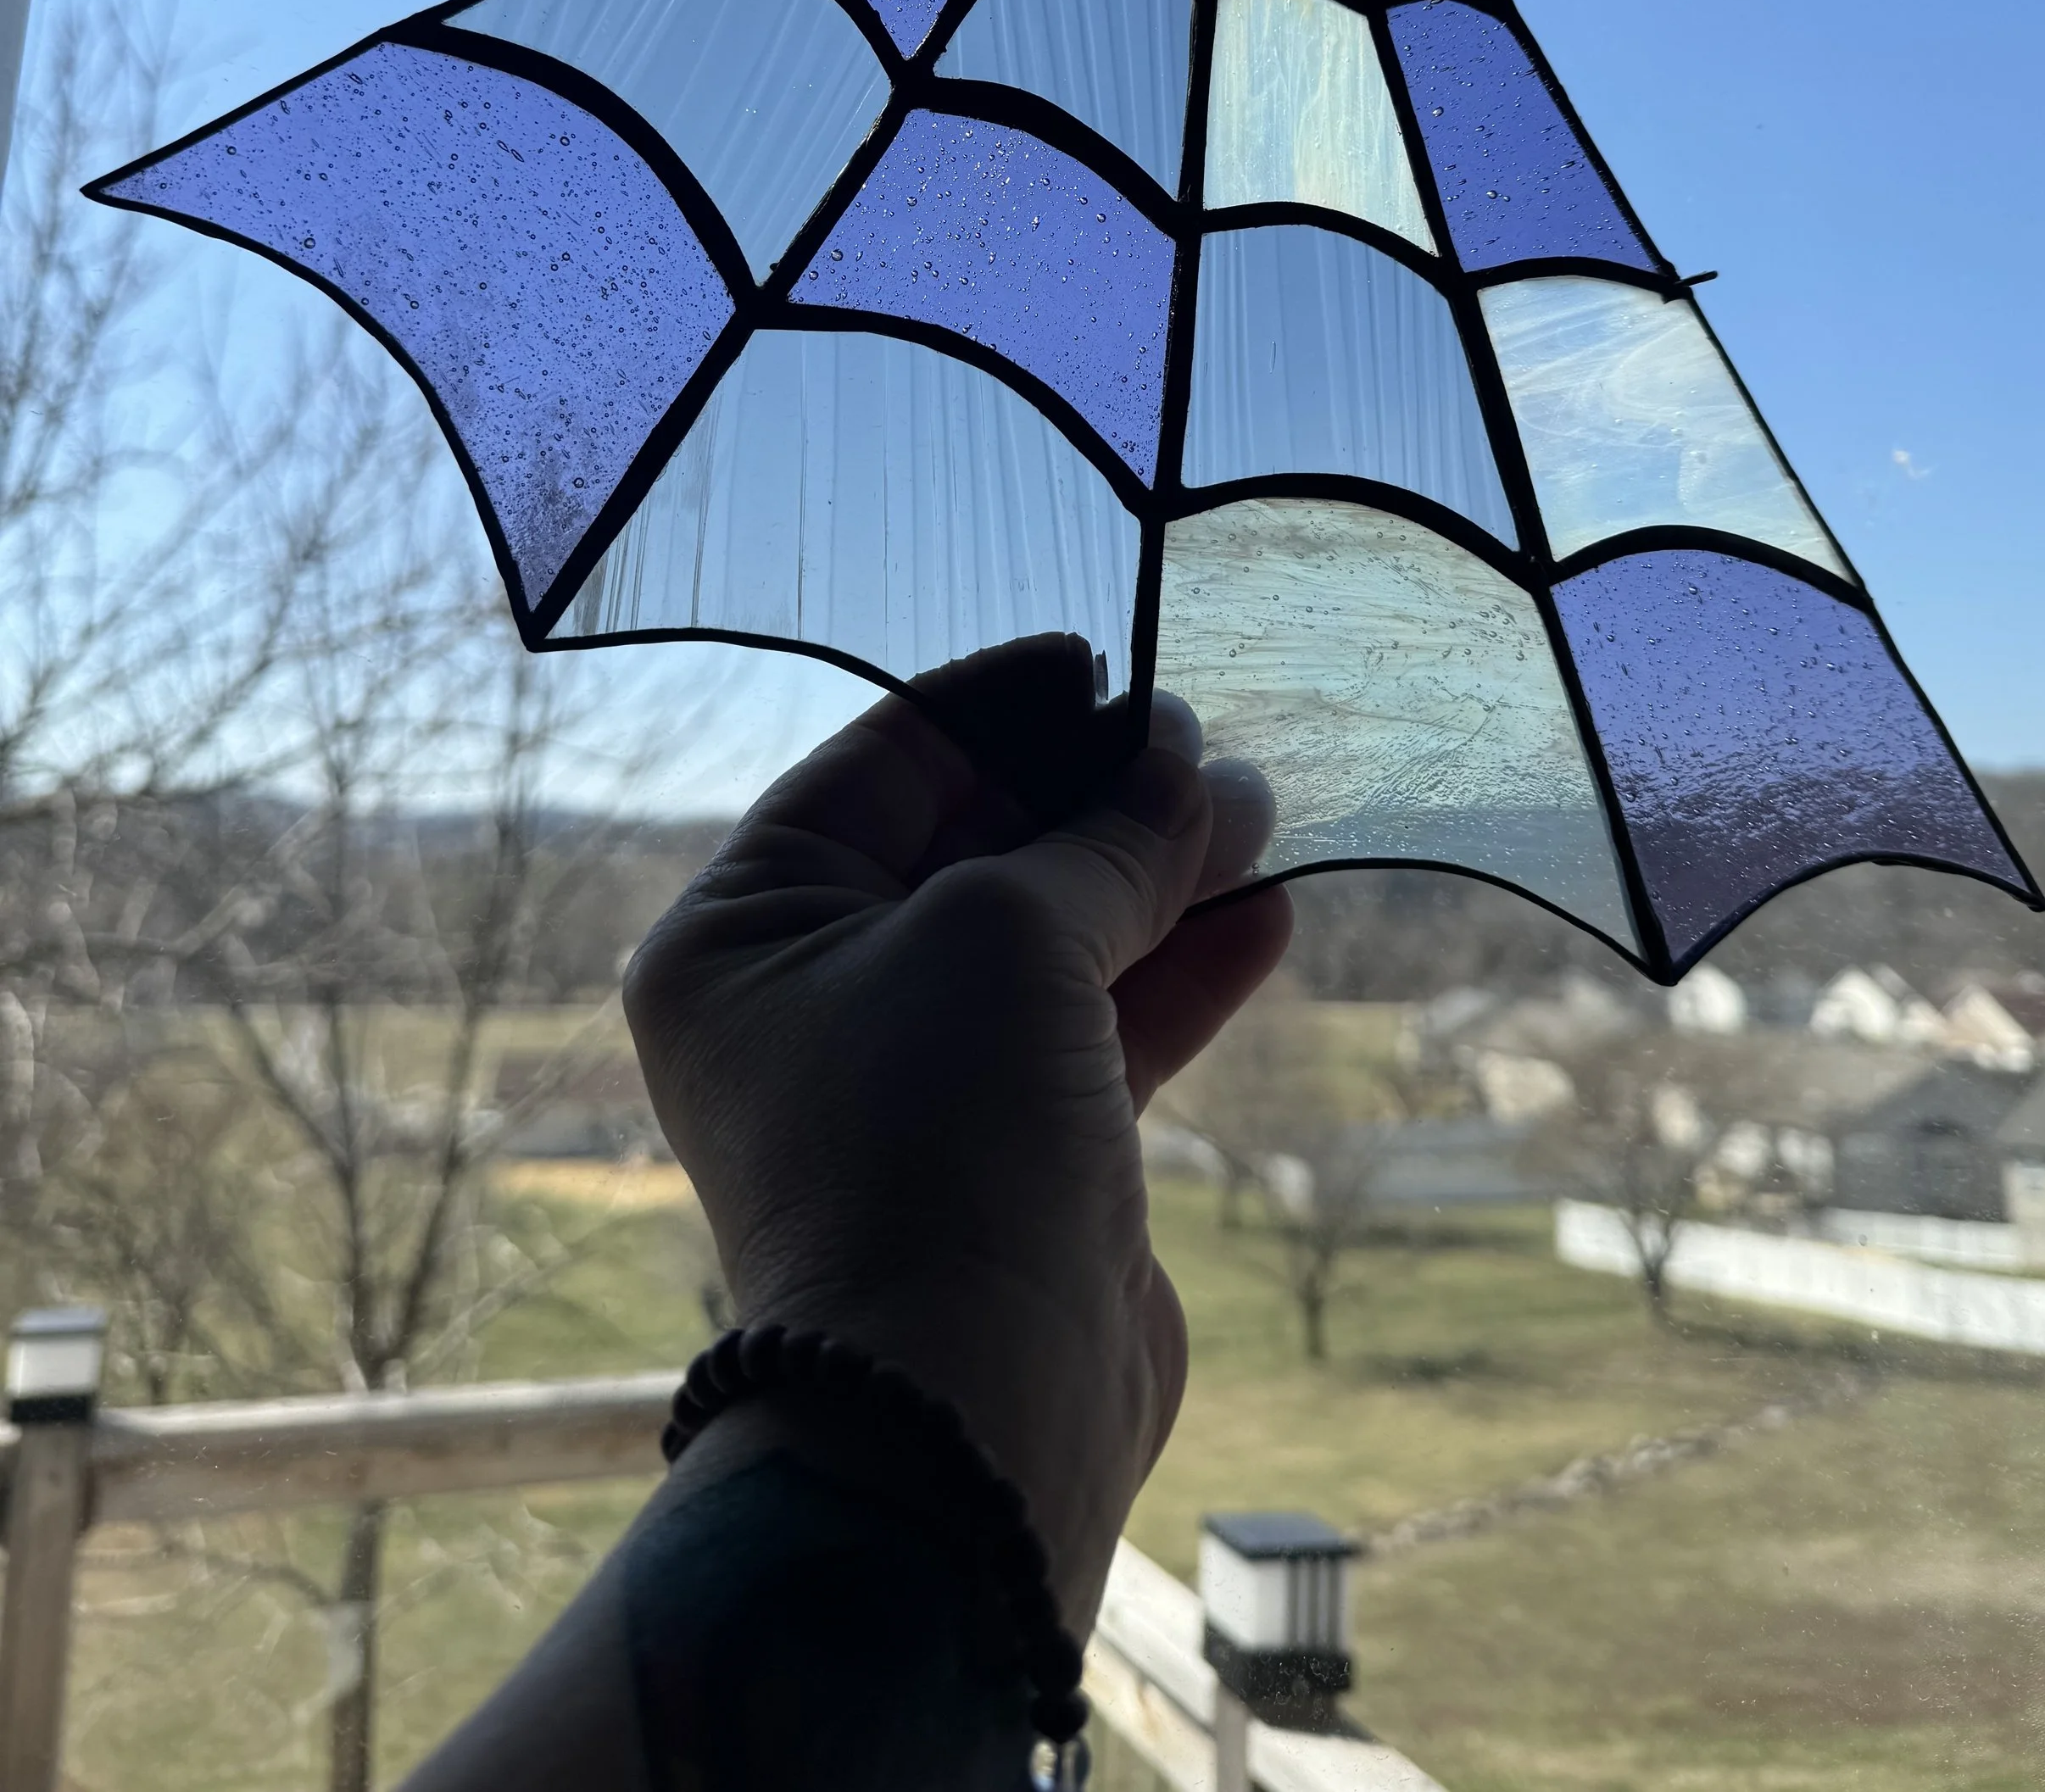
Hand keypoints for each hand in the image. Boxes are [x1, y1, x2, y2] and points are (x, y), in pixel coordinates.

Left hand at [622, 633, 1290, 1629]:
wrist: (967, 1408)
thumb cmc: (938, 1132)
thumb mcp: (1006, 933)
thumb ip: (1101, 837)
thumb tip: (1181, 757)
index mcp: (747, 928)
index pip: (880, 765)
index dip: (998, 704)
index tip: (1106, 667)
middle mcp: (815, 996)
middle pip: (971, 845)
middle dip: (1095, 794)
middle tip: (1205, 743)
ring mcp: (919, 1078)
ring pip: (1050, 936)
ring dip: (1154, 875)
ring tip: (1257, 814)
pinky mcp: (1013, 1150)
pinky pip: (1099, 1026)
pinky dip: (1176, 970)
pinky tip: (1266, 915)